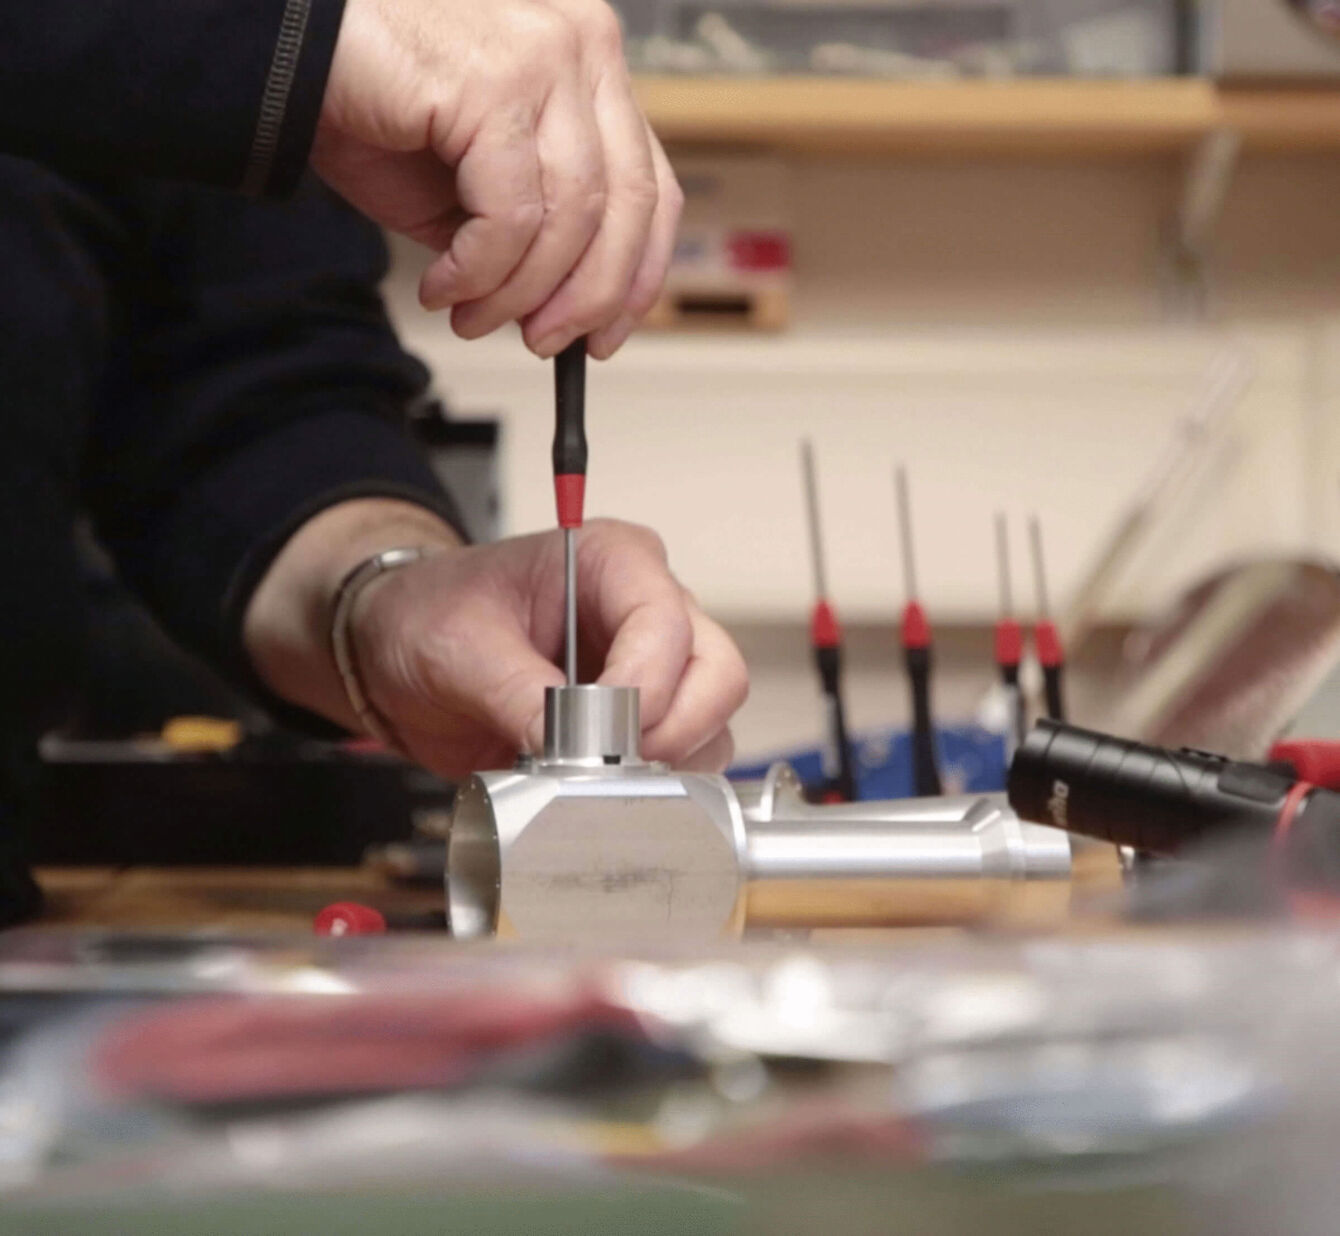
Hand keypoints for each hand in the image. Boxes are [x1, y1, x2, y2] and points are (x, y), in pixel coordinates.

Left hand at [243, 503, 747, 777]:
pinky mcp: (642, 717)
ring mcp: (653, 664)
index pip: (667, 620)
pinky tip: (593, 784)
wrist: (399, 650)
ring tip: (589, 775)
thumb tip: (566, 747)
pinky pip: (685, 755)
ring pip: (712, 721)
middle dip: (672, 729)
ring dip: (665, 763)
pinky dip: (654, 783)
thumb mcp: (455, 646)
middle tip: (607, 763)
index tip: (599, 733)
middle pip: (716, 673)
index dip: (646, 685)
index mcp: (610, 560)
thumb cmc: (428, 616)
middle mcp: (647, 607)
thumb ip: (514, 692)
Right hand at [311, 0, 682, 359]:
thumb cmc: (378, 111)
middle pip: (627, 206)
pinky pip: (511, 216)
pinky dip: (479, 271)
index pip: (652, 188)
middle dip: (586, 297)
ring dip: (519, 293)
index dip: (637, 277)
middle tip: (542, 342)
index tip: (605, 335)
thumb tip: (570, 309)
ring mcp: (544, 57)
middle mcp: (582, 49)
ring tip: (470, 315)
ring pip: (570, 218)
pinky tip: (443, 285)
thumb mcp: (479, 187)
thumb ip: (536, 232)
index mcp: (591, 68)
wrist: (288, 58)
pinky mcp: (495, 82)